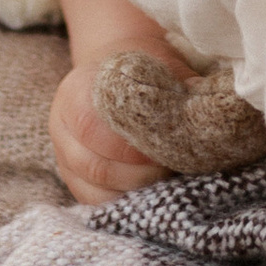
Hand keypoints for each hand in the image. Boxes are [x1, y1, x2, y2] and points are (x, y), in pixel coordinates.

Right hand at [48, 58, 167, 205]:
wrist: (115, 75)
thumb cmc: (140, 69)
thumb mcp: (156, 63)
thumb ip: (176, 82)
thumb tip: (203, 101)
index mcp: (74, 93)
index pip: (92, 126)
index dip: (131, 143)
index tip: (167, 145)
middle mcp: (61, 128)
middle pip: (96, 165)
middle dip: (140, 173)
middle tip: (173, 167)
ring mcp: (64, 157)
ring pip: (95, 188)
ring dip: (135, 190)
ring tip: (167, 178)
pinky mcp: (74, 180)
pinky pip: (94, 201)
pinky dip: (124, 201)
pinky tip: (151, 192)